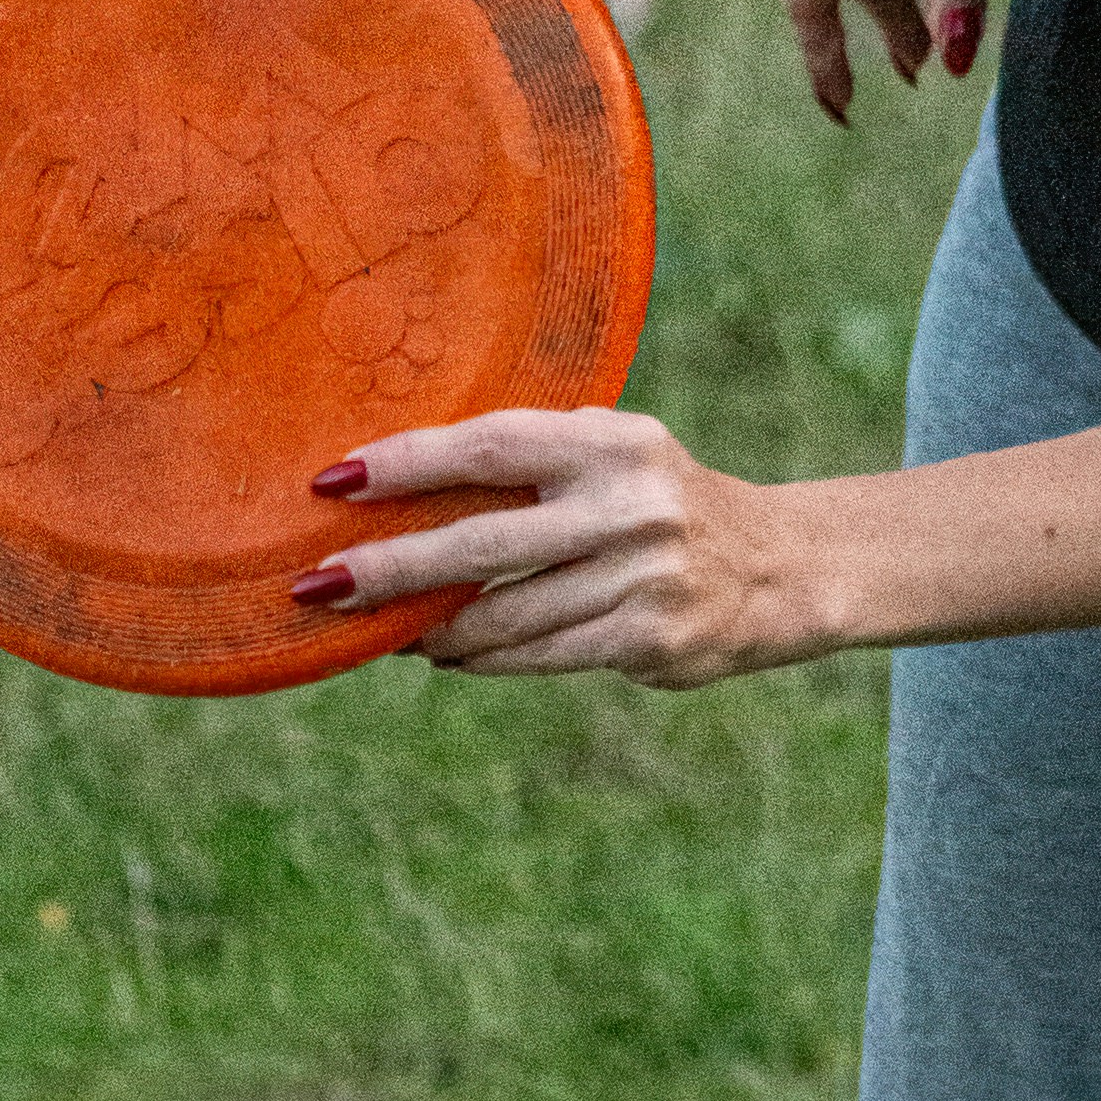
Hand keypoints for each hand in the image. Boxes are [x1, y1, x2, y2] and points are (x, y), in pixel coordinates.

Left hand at [295, 407, 839, 689]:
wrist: (780, 567)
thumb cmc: (658, 501)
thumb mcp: (612, 455)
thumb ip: (530, 459)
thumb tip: (395, 487)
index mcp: (611, 442)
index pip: (489, 445)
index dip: (407, 463)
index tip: (334, 480)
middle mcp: (629, 505)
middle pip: (482, 541)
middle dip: (391, 567)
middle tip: (320, 584)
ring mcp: (642, 576)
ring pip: (503, 614)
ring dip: (429, 629)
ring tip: (377, 629)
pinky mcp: (648, 638)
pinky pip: (538, 654)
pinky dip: (481, 658)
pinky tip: (442, 654)